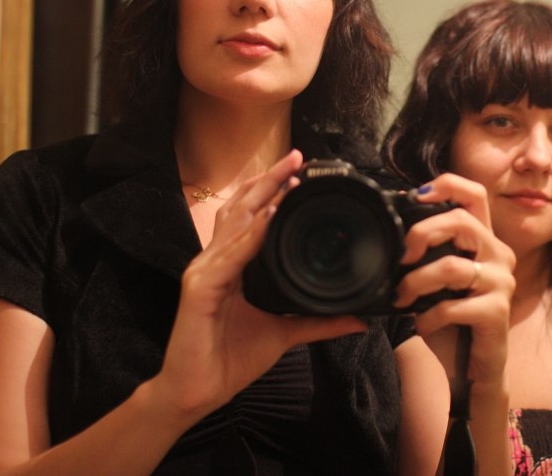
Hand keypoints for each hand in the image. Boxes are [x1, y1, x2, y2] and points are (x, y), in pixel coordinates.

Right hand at [151, 150, 367, 420]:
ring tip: (286, 179)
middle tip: (296, 158)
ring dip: (260, 199)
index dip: (270, 192)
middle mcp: (214, 261)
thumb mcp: (283, 335)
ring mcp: (204, 272)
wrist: (195, 394)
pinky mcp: (198, 290)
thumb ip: (317, 322)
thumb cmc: (229, 360)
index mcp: (230, 266)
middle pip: (240, 209)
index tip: (299, 173)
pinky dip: (248, 236)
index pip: (248, 217)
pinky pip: (227, 257)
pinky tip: (266, 220)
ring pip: (233, 225)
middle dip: (268, 182)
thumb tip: (357, 319)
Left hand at [392, 174, 515, 388]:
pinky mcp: (497, 312)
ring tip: (401, 298)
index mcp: (483, 240)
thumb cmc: (450, 320)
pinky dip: (428, 317)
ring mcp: (502, 282)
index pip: (475, 195)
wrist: (470, 368)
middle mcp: (499, 254)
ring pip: (452, 266)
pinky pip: (453, 306)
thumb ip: (426, 254)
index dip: (448, 185)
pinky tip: (421, 325)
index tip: (415, 196)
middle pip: (462, 221)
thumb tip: (390, 234)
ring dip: (416, 282)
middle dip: (422, 233)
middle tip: (401, 257)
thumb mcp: (436, 280)